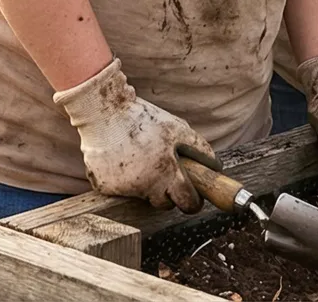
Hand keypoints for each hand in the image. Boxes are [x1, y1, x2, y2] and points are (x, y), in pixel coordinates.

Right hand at [53, 58, 217, 210]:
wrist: (102, 112)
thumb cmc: (142, 118)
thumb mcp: (177, 127)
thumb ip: (198, 148)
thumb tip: (215, 167)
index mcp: (166, 171)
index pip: (188, 202)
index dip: (193, 201)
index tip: (194, 198)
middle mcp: (146, 185)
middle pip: (165, 204)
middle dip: (168, 193)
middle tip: (164, 173)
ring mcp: (124, 189)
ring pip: (143, 197)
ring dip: (146, 185)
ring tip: (141, 160)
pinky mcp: (105, 188)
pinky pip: (121, 191)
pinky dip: (124, 180)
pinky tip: (121, 159)